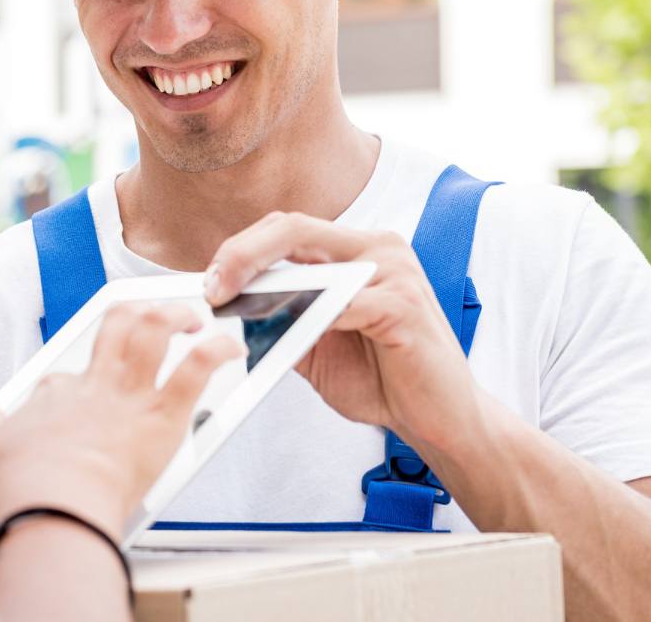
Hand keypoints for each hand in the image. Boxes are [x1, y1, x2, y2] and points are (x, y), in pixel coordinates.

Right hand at [0, 303, 244, 536]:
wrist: (55, 505)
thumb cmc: (23, 483)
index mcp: (58, 394)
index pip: (66, 374)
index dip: (75, 380)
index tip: (80, 391)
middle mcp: (96, 384)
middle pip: (117, 326)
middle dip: (137, 312)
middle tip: (154, 314)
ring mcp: (130, 397)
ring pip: (155, 333)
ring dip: (177, 317)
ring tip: (193, 315)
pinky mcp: (162, 417)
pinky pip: (196, 372)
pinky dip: (216, 352)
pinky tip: (230, 345)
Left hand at [205, 213, 483, 456]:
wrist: (440, 421)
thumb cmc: (383, 380)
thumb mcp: (317, 344)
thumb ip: (282, 318)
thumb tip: (227, 307)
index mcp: (356, 250)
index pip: (287, 228)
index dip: (241, 249)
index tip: (209, 282)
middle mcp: (378, 247)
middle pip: (293, 228)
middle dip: (242, 254)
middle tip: (212, 288)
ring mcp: (396, 270)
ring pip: (314, 261)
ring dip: (268, 289)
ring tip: (236, 310)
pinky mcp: (405, 304)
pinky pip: (343, 304)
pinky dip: (309, 318)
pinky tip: (287, 334)